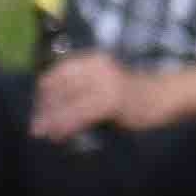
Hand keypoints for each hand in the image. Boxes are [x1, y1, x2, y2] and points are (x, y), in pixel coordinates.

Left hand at [30, 50, 148, 141]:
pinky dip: (66, 126)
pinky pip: (81, 114)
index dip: (43, 93)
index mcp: (92, 60)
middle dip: (44, 108)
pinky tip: (58, 135)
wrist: (161, 96)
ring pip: (68, 101)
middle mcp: (96, 66)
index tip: (36, 110)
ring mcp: (105, 82)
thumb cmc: (129, 96)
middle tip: (34, 126)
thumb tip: (49, 108)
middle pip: (60, 87)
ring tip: (42, 133)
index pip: (58, 73)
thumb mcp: (101, 86)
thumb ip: (79, 91)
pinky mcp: (111, 100)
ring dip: (52, 119)